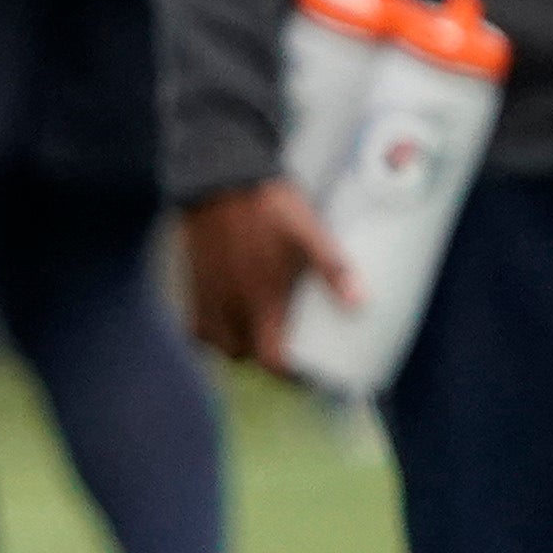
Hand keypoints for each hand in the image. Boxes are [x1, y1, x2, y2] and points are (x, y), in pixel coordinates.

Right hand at [178, 178, 342, 367]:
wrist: (221, 179)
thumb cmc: (269, 207)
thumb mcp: (310, 233)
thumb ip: (334, 268)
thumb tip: (359, 302)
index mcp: (262, 298)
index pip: (270, 358)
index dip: (288, 373)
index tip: (303, 371)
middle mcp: (231, 304)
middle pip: (242, 354)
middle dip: (262, 356)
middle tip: (281, 346)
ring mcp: (208, 294)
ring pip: (216, 343)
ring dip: (236, 345)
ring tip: (254, 332)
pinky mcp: (193, 282)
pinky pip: (195, 324)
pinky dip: (210, 330)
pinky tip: (227, 315)